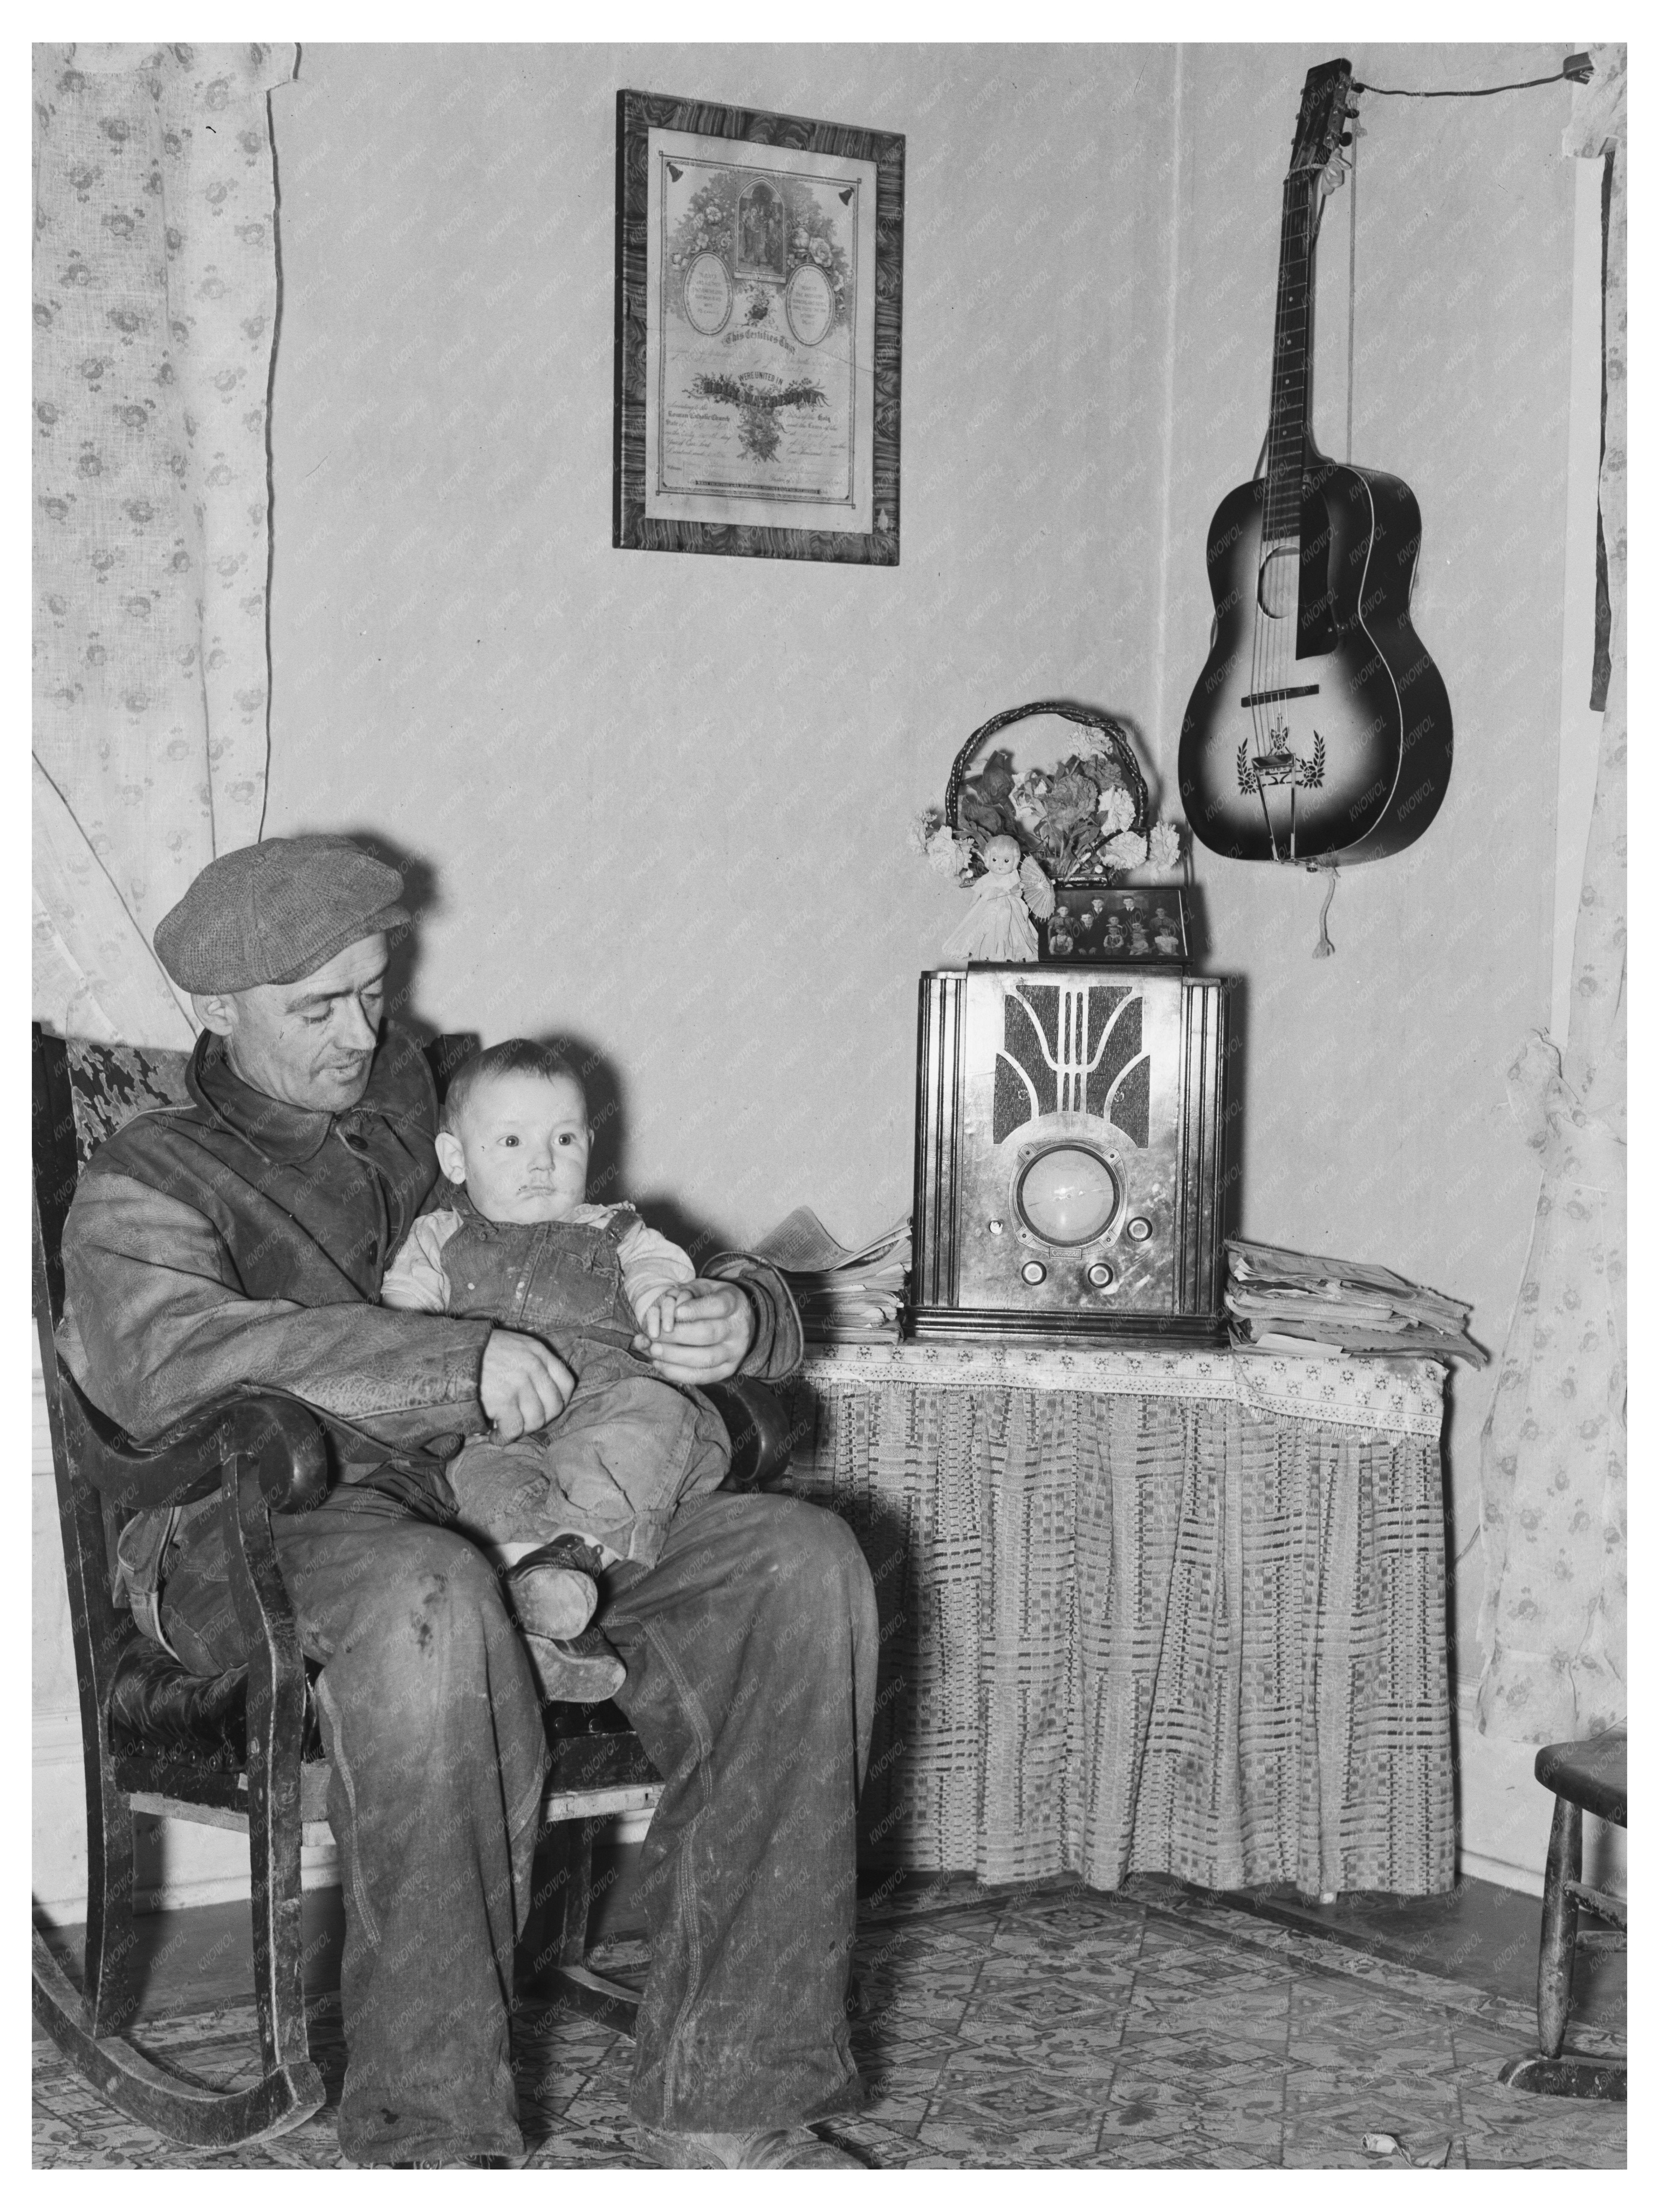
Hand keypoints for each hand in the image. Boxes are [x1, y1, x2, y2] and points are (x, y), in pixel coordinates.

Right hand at [479, 1329, 574, 1441]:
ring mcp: (519, 1384)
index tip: (546, 1410)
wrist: (448, 1351)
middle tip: (523, 1423)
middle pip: (554, 1406)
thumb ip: (530, 1360)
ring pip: (536, 1421)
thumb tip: (540, 1391)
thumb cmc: (478, 1351)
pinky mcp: (503, 1401)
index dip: (560, 1402)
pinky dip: (505, 1439)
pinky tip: (495, 1437)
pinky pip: (514, 1429)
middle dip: (540, 1421)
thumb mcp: (512, 1344)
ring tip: (507, 1430)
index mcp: (538, 1351)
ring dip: (522, 1431)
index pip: (566, 1383)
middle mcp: (533, 1366)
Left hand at [636, 1280, 753, 1384]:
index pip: (719, 1305)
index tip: (675, 1312)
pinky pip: (703, 1376)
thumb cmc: (710, 1302)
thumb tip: (658, 1313)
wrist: (736, 1321)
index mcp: (735, 1302)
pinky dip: (678, 1373)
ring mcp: (736, 1351)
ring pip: (706, 1358)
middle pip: (708, 1333)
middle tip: (654, 1335)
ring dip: (675, 1356)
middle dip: (677, 1335)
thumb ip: (680, 1296)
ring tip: (654, 1350)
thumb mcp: (700, 1289)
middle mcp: (739, 1328)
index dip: (696, 1310)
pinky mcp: (728, 1369)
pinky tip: (660, 1364)